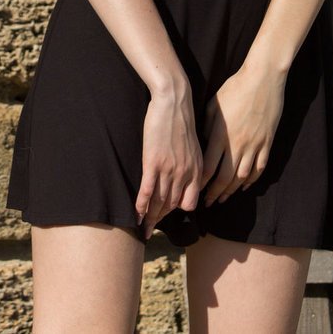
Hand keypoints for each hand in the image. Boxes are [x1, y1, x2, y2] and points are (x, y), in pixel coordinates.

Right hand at [136, 81, 201, 237]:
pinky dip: (142, 205)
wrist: (174, 102)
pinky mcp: (153, 162)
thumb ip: (192, 165)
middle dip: (159, 220)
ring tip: (142, 228)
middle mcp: (184, 174)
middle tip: (149, 231)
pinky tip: (136, 214)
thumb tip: (185, 178)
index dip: (175, 212)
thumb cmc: (182, 121)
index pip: (187, 202)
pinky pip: (148, 190)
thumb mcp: (194, 146)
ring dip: (150, 218)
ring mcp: (169, 169)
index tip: (165, 216)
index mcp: (196, 170)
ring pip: (159, 201)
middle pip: (171, 206)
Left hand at [200, 64, 285, 204]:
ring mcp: (254, 145)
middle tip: (208, 203)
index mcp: (221, 135)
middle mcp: (237, 144)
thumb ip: (207, 126)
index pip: (208, 167)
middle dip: (215, 193)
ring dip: (232, 190)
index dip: (201, 182)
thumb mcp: (214, 105)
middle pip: (225, 177)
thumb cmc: (235, 88)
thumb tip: (202, 143)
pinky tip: (244, 186)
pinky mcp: (267, 142)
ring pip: (242, 176)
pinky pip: (259, 167)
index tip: (195, 191)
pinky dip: (251, 180)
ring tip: (224, 198)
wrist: (263, 79)